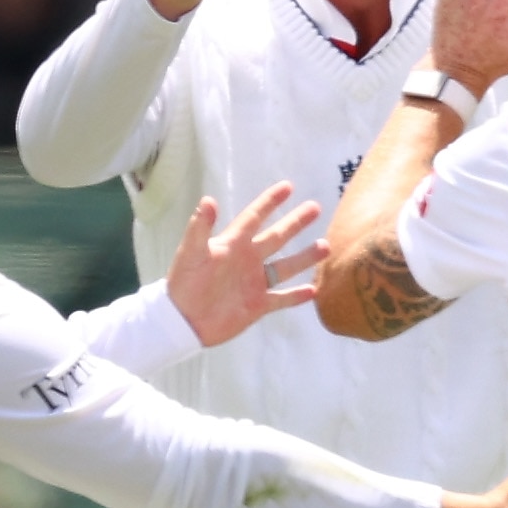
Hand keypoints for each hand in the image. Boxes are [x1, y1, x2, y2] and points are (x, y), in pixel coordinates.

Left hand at [163, 184, 320, 345]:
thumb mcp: (190, 252)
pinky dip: (297, 296)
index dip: (270, 202)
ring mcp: (255, 283)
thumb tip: (208, 200)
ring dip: (304, 257)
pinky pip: (282, 298)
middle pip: (277, 237)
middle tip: (315, 207)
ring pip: (285, 267)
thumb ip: (200, 228)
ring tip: (325, 245)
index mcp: (233, 244)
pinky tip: (314, 289)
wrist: (182, 320)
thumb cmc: (183, 282)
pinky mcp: (258, 305)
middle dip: (295, 222)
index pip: (254, 217)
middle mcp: (248, 260)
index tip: (288, 186)